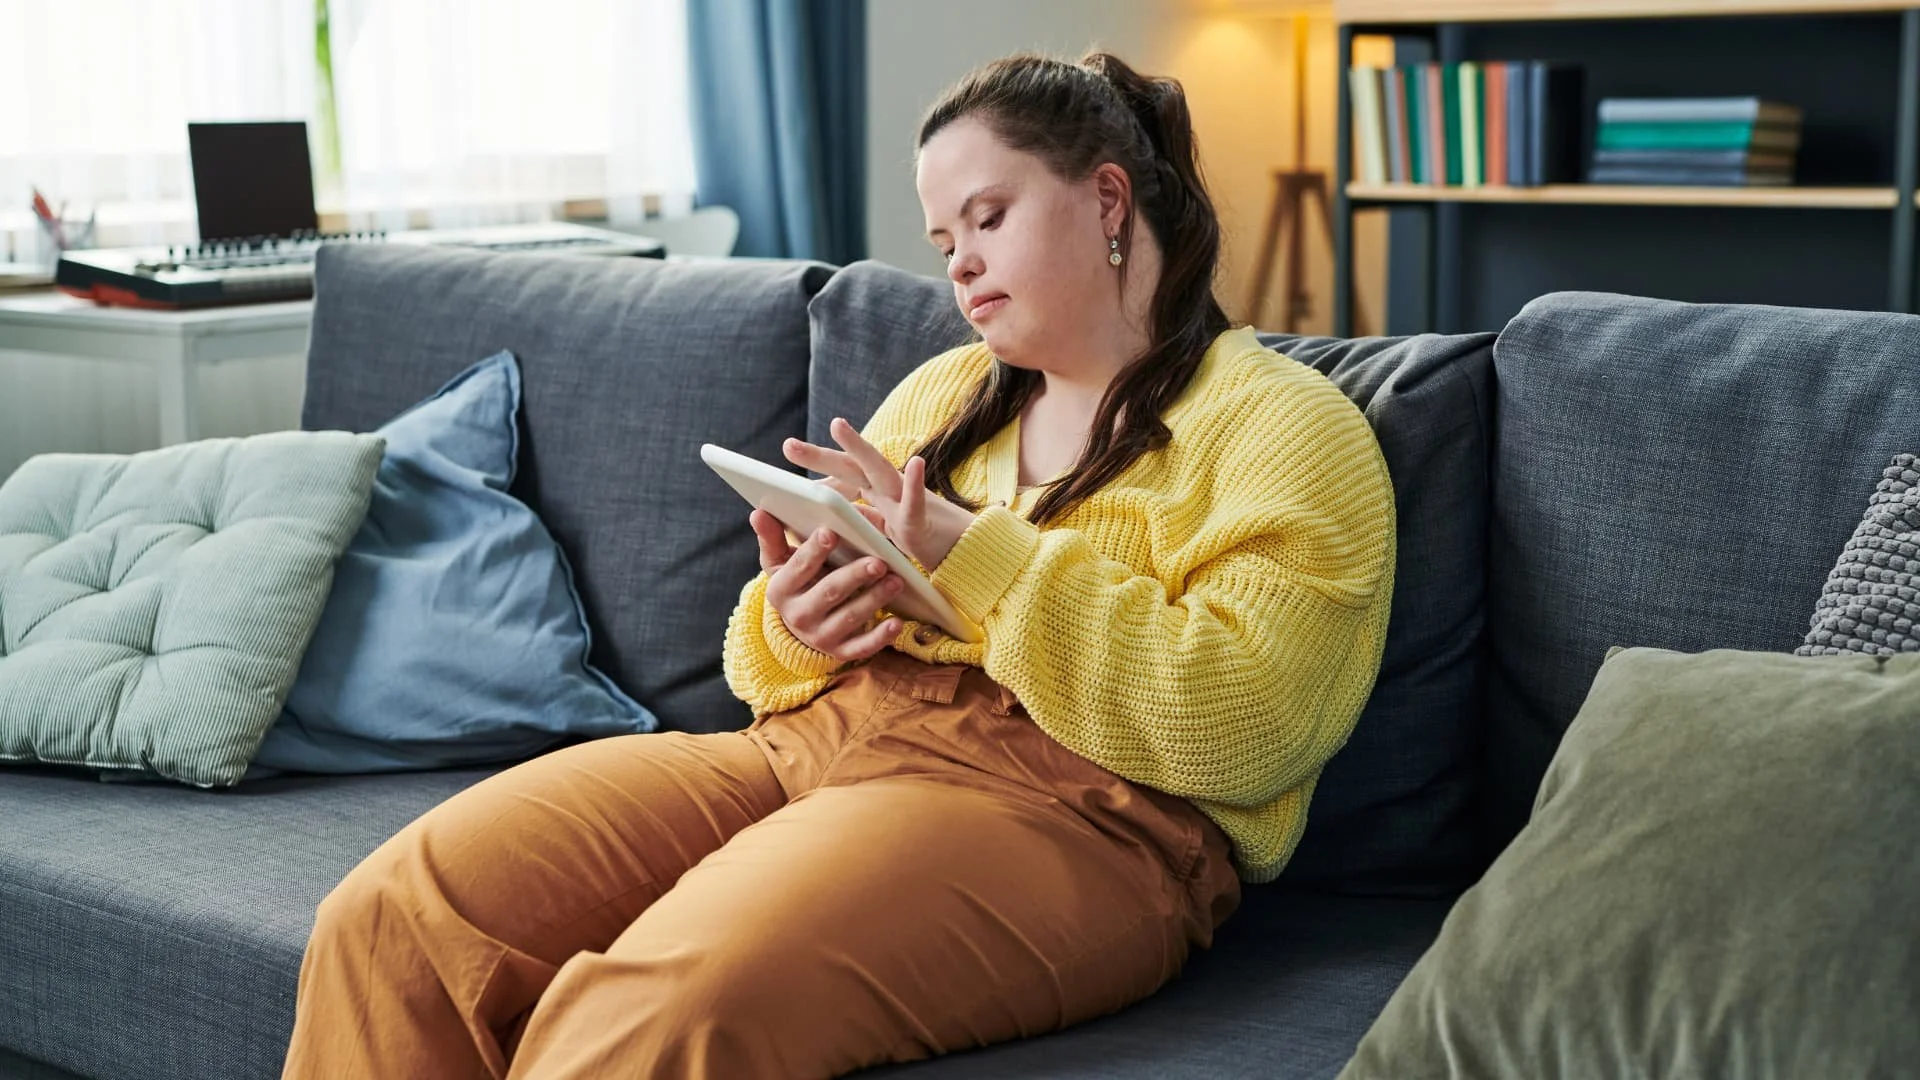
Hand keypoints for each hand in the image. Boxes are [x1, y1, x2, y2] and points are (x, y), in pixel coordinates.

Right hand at [752, 511, 903, 661]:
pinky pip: (862, 648)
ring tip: (895, 580)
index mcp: (780, 591)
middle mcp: (798, 616)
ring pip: (849, 618)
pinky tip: (896, 622)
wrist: (802, 625)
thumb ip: (772, 537)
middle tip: (878, 562)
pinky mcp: (840, 651)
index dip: (814, 550)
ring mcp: (820, 636)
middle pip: (829, 593)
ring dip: (874, 599)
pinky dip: (880, 637)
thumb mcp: (780, 562)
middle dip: (854, 576)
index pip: (798, 568)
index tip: (831, 532)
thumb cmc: (797, 582)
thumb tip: (758, 512)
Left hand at [782, 417, 976, 571]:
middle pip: (851, 468)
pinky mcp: (922, 520)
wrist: (962, 556)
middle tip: (786, 446)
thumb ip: (861, 520)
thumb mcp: (884, 531)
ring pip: (879, 469)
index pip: (842, 481)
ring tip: (837, 425)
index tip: (787, 474)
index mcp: (878, 495)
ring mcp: (905, 501)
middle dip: (820, 455)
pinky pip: (918, 501)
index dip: (818, 476)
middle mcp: (889, 491)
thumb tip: (828, 518)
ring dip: (858, 446)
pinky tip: (917, 462)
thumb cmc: (925, 541)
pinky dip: (918, 483)